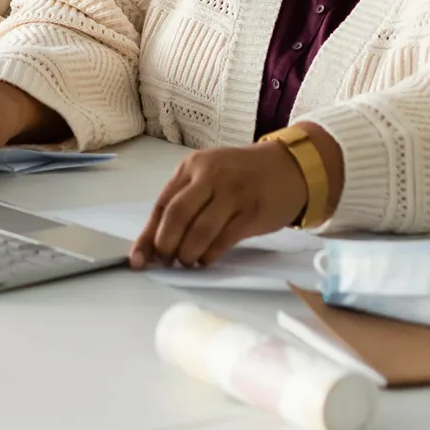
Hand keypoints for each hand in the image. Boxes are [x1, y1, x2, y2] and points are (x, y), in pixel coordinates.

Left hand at [132, 143, 311, 268]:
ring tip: (188, 262)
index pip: (163, 204)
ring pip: (199, 230)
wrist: (291, 167)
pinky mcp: (252, 212)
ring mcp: (232, 193)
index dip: (148, 235)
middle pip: (177, 216)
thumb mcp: (211, 175)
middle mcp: (210, 176)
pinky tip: (206, 260)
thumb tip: (159, 241)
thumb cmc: (244, 175)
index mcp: (192, 167)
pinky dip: (210, 255)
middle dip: (166, 245)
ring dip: (188, 253)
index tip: (138, 259)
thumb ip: (187, 200)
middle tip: (167, 262)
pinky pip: (223, 239)